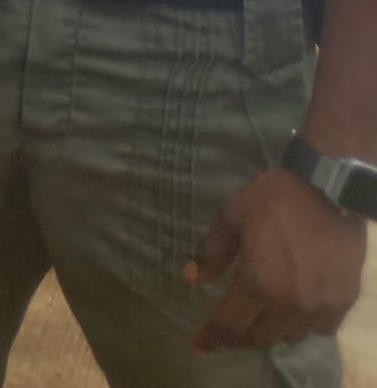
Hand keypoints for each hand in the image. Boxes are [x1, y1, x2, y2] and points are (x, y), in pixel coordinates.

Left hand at [186, 166, 365, 351]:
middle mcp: (290, 303)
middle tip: (225, 331)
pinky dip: (301, 326)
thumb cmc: (276, 199)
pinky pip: (320, 329)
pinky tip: (291, 314)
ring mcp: (321, 305)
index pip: (230, 325)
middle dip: (237, 338)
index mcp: (259, 283)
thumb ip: (212, 251)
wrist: (332, 190)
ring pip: (290, 336)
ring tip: (257, 321)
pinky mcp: (344, 301)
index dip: (211, 338)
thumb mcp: (232, 216)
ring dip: (270, 333)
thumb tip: (193, 278)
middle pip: (259, 337)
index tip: (198, 346)